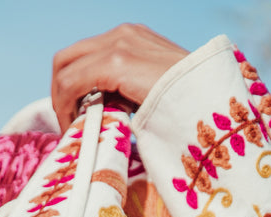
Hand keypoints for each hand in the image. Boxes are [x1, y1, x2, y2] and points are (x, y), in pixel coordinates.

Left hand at [51, 24, 188, 131]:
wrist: (211, 99)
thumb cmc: (189, 104)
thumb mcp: (153, 90)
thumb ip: (128, 91)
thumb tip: (103, 111)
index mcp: (132, 38)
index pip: (85, 55)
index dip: (71, 86)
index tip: (76, 115)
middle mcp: (122, 34)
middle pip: (67, 57)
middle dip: (59, 92)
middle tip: (67, 122)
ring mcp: (118, 44)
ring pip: (64, 68)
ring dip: (60, 102)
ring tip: (70, 129)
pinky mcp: (115, 62)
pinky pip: (71, 82)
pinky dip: (65, 105)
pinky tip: (75, 126)